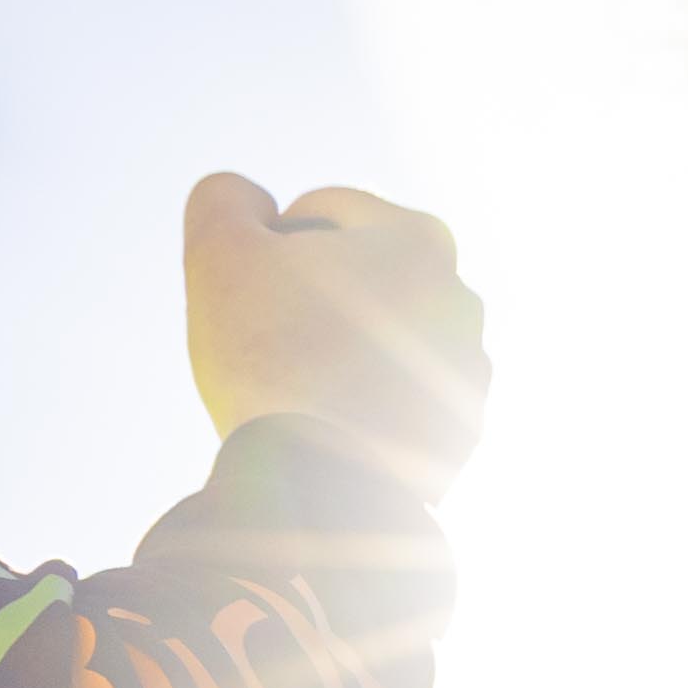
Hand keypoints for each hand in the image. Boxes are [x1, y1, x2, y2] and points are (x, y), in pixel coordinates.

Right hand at [181, 173, 489, 484]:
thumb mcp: (220, 251)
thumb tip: (250, 202)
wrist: (322, 487)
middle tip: (267, 348)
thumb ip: (223, 201)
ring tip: (298, 394)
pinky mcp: (460, 436)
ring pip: (379, 344)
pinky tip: (327, 432)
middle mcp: (462, 299)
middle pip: (357, 280)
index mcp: (421, 238)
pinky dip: (364, 409)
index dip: (265, 248)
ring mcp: (467, 373)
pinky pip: (397, 405)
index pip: (320, 213)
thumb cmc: (270, 358)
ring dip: (340, 355)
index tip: (248, 298)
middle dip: (311, 302)